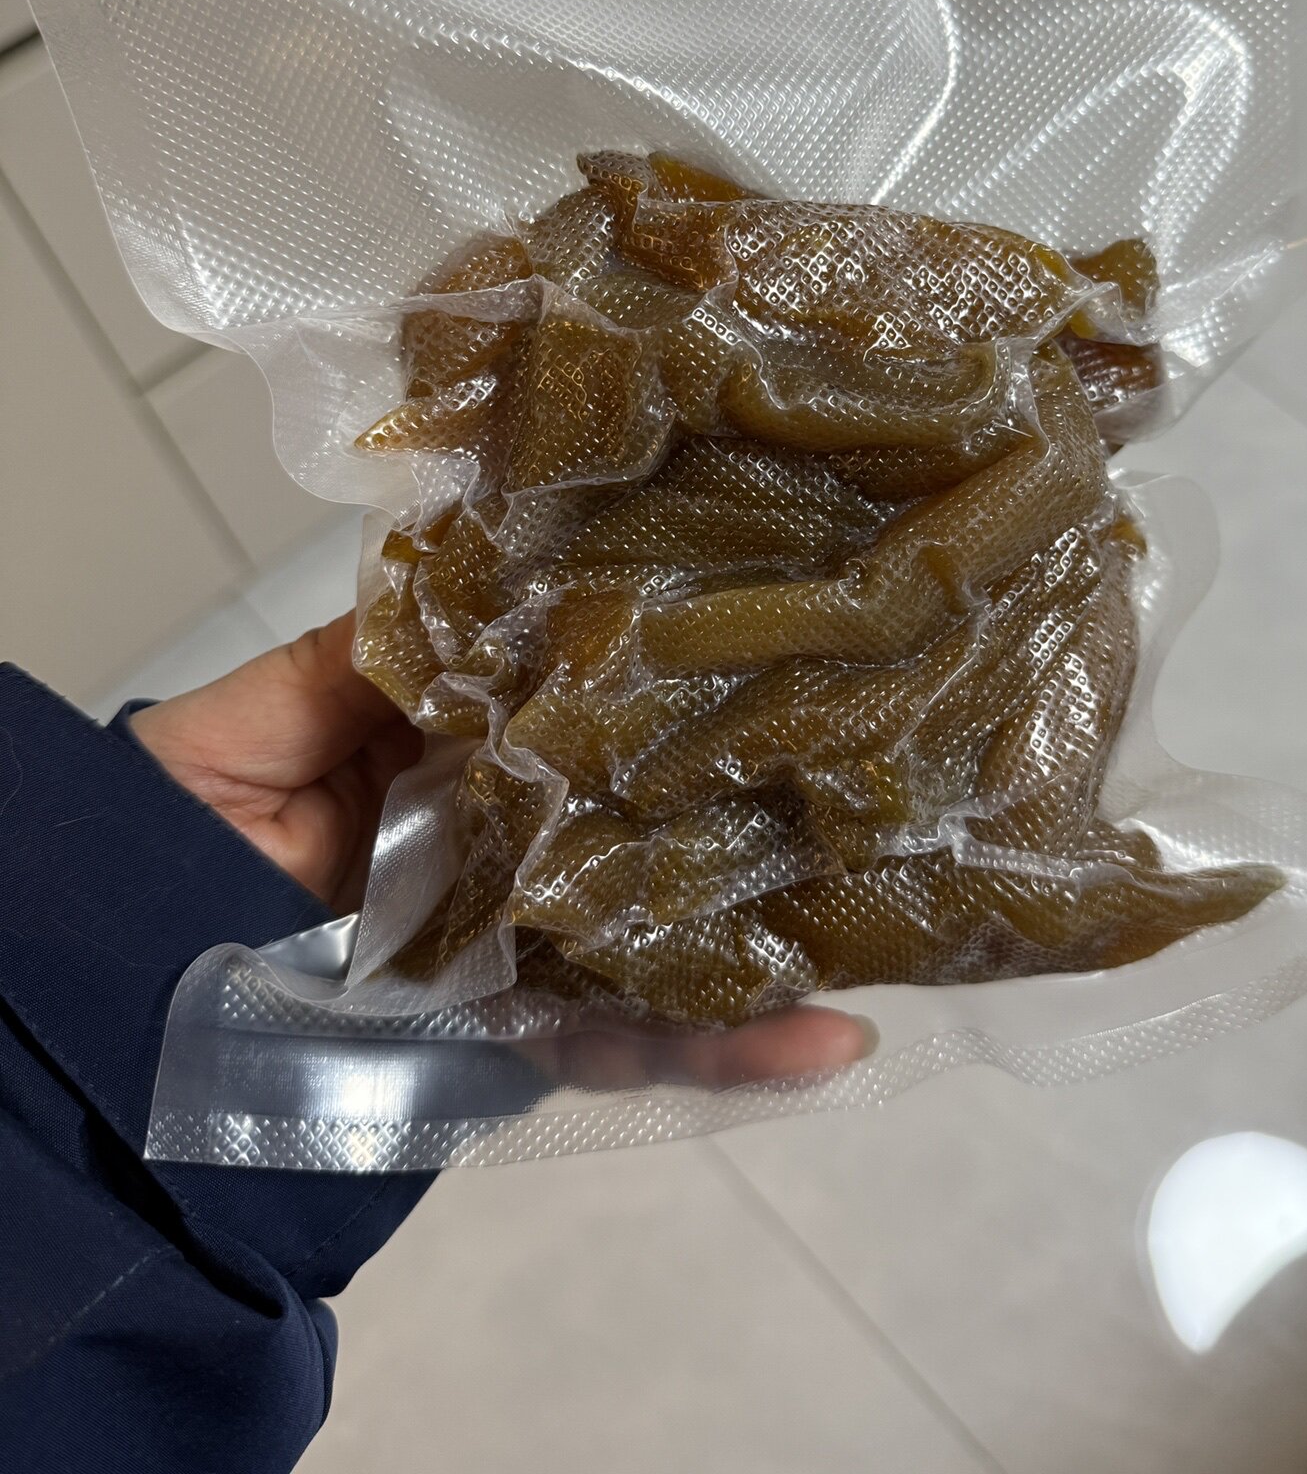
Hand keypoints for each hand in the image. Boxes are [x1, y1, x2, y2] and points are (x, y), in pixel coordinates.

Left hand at [134, 617, 876, 1084]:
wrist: (109, 992)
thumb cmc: (178, 826)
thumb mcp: (275, 707)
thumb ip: (386, 648)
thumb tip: (507, 553)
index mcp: (457, 753)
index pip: (589, 710)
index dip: (675, 680)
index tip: (783, 628)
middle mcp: (508, 848)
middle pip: (651, 826)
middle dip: (763, 809)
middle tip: (893, 774)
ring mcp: (520, 950)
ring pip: (667, 941)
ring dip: (781, 943)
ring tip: (899, 929)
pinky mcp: (511, 1043)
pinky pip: (619, 1047)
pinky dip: (717, 1051)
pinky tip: (822, 1041)